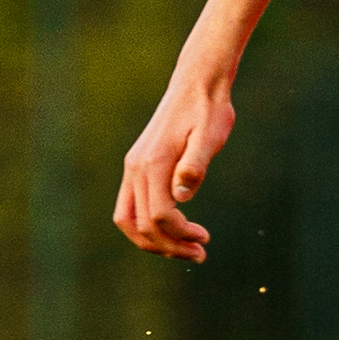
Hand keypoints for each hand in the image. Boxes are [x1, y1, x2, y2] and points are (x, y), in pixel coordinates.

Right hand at [114, 68, 235, 261]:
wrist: (197, 85)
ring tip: (187, 249)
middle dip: (168, 246)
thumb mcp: (209, 136)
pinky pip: (131, 206)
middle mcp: (136, 168)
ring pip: (129, 219)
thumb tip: (182, 197)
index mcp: (152, 164)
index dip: (180, 234)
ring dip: (155, 241)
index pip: (159, 216)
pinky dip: (147, 225)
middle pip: (140, 225)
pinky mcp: (138, 166)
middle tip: (200, 254)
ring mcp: (133, 168)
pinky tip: (173, 229)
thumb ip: (195, 165)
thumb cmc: (208, 111)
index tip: (205, 239)